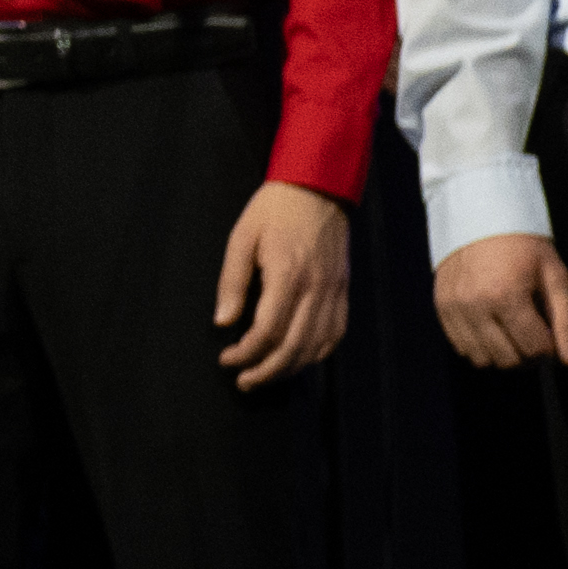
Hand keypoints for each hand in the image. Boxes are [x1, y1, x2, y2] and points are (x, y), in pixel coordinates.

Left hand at [214, 180, 354, 391]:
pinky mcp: (343, 292)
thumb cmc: (274, 210)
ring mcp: (335, 292)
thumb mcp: (241, 238)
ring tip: (265, 375)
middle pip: (294, 346)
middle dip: (266, 370)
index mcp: (288, 275)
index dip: (246, 353)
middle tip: (243, 380)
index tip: (227, 360)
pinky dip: (317, 353)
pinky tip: (298, 359)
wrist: (317, 188)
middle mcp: (316, 289)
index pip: (268, 330)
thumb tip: (224, 322)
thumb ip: (232, 282)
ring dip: (291, 368)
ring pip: (318, 346)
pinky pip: (336, 333)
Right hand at [433, 233, 567, 371]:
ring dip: (501, 353)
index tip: (549, 330)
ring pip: (481, 359)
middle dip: (526, 353)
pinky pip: (460, 347)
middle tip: (532, 332)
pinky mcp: (440, 306)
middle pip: (508, 360)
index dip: (550, 345)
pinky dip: (478, 345)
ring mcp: (454, 307)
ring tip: (510, 331)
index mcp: (507, 296)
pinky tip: (490, 327)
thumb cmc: (524, 245)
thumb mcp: (555, 276)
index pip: (535, 349)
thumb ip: (567, 321)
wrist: (480, 214)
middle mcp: (475, 305)